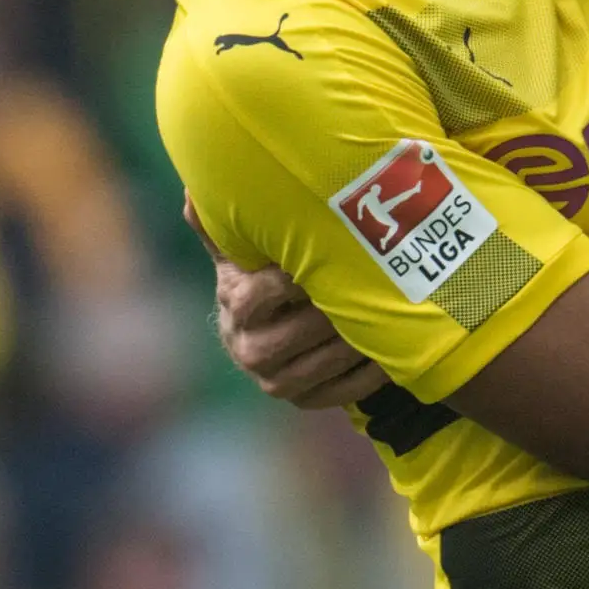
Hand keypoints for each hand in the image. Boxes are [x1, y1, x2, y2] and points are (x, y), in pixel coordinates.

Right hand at [185, 193, 382, 409]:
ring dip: (357, 341)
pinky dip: (370, 374)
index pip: (251, 299)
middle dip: (331, 311)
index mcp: (234, 308)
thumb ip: (224, 224)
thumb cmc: (261, 278)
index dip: (285, 283)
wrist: (268, 330)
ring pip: (323, 365)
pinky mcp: (306, 399)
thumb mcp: (242, 252)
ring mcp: (278, 381)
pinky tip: (394, 352)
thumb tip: (194, 189)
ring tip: (389, 316)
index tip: (317, 263)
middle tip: (369, 288)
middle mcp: (250, 350)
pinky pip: (343, 392)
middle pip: (294, 335)